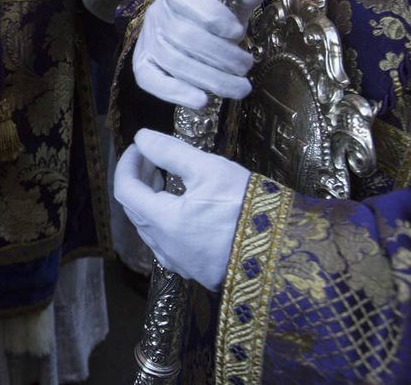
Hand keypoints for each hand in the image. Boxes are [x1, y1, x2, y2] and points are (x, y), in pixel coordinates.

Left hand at [114, 128, 249, 290]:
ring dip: (150, 201)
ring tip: (164, 178)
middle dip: (138, 180)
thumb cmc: (248, 207)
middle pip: (134, 209)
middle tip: (151, 158)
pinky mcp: (196, 271)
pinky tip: (182, 208)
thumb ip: (170, 152)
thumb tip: (142, 138)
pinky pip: (167, 244)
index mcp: (163, 222)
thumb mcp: (209, 169)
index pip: (125, 190)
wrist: (285, 253)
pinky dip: (164, 220)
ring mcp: (180, 263)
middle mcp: (165, 247)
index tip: (140, 147)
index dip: (127, 164)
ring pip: (149, 228)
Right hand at [132, 0, 274, 109]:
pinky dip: (176, 93)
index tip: (238, 33)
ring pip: (175, 62)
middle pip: (185, 37)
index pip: (188, 0)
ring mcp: (147, 41)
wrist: (190, 31)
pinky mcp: (143, 65)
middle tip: (246, 67)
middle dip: (221, 55)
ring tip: (240, 89)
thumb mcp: (232, 1)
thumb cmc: (215, 17)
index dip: (214, 17)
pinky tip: (202, 101)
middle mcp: (157, 14)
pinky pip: (151, 81)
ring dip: (211, 79)